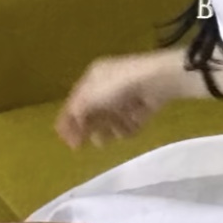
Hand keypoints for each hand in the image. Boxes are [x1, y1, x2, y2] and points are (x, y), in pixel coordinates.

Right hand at [54, 51, 176, 147]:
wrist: (156, 81)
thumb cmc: (118, 85)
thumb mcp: (89, 96)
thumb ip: (76, 111)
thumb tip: (69, 126)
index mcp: (94, 78)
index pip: (75, 101)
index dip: (68, 121)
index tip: (66, 140)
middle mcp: (108, 87)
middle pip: (92, 113)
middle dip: (87, 128)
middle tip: (81, 145)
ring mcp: (126, 99)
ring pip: (110, 122)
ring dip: (106, 131)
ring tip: (105, 137)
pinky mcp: (141, 111)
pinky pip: (128, 125)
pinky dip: (126, 129)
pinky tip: (128, 127)